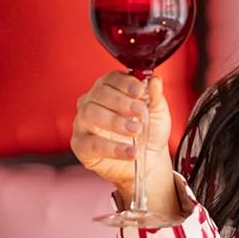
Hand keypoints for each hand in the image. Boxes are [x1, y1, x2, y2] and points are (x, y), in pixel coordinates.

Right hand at [71, 73, 173, 194]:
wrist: (149, 159)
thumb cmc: (149, 131)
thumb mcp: (157, 112)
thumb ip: (155, 96)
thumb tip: (155, 81)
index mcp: (110, 89)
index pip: (111, 78)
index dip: (124, 83)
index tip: (139, 90)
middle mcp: (92, 102)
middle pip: (99, 93)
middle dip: (120, 101)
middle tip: (139, 112)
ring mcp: (83, 123)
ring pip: (90, 114)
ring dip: (114, 121)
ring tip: (135, 130)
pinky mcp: (80, 145)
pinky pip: (91, 144)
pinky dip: (112, 148)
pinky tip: (130, 151)